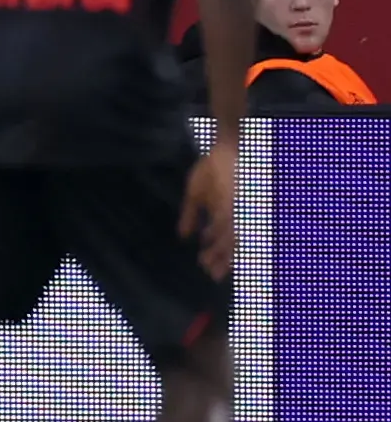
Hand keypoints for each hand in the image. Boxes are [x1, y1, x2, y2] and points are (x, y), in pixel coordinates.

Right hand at [180, 140, 238, 277]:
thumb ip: (191, 215)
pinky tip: (209, 241)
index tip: (208, 269)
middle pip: (234, 245)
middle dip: (222, 261)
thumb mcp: (196, 193)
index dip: (220, 257)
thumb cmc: (213, 168)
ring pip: (233, 238)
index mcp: (229, 215)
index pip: (228, 242)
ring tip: (208, 263)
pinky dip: (219, 234)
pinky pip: (228, 223)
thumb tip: (183, 235)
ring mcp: (238, 209)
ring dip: (221, 253)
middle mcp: (238, 215)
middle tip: (211, 274)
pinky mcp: (234, 201)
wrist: (227, 147)